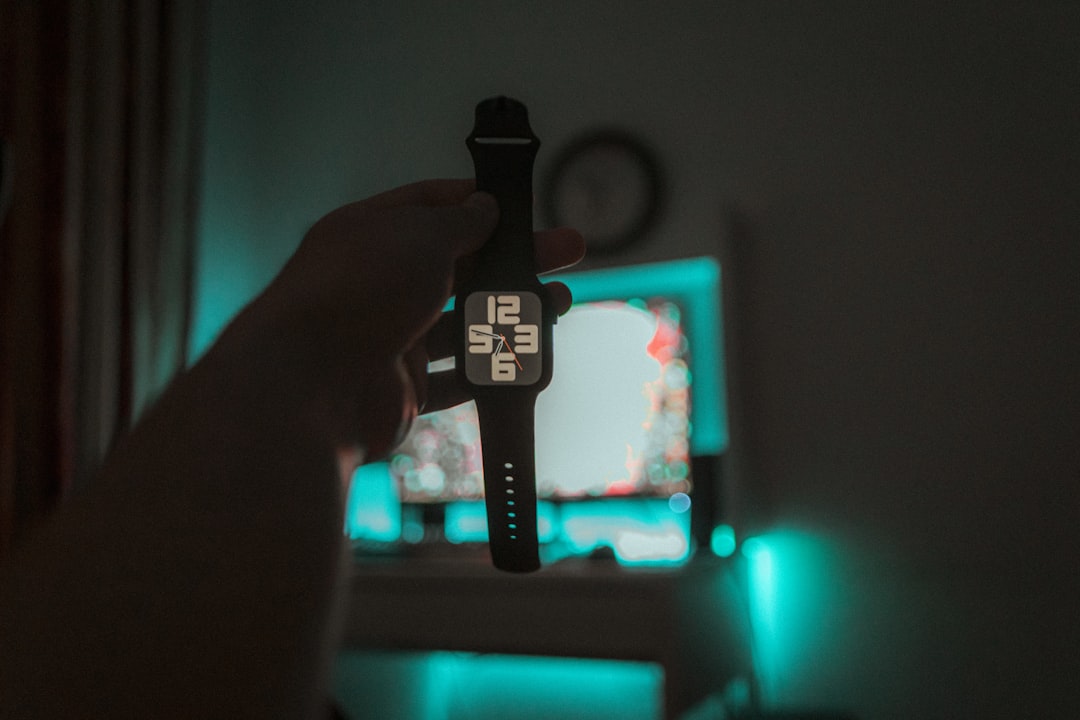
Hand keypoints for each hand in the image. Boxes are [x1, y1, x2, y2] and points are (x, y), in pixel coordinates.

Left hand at [232, 179, 583, 464]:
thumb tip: (484, 207)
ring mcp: (389, 337)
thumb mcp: (417, 235)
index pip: (430, 207)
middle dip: (515, 258)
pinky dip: (492, 370)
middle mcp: (378, 284)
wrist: (309, 387)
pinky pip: (456, 377)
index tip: (520, 205)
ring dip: (511, 314)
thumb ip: (459, 223)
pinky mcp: (401, 387)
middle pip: (459, 265)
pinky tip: (528, 360)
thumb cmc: (353, 295)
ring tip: (556, 305)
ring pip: (463, 323)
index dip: (478, 203)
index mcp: (370, 235)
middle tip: (566, 251)